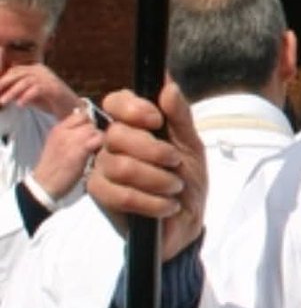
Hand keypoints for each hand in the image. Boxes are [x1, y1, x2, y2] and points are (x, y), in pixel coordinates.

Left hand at [0, 64, 78, 117]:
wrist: (72, 109)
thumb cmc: (50, 102)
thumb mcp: (31, 94)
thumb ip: (19, 90)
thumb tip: (2, 92)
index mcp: (36, 69)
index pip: (15, 71)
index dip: (3, 80)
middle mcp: (42, 70)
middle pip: (18, 73)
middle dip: (4, 84)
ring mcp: (49, 78)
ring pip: (25, 81)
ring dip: (12, 92)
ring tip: (3, 102)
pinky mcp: (54, 88)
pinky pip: (37, 90)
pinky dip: (27, 97)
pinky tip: (20, 105)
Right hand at [31, 107, 103, 199]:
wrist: (44, 184)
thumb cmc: (53, 168)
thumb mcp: (57, 144)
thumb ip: (70, 134)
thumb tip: (88, 129)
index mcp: (58, 128)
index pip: (80, 114)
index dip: (89, 122)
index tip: (90, 134)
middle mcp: (65, 131)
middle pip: (90, 121)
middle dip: (95, 132)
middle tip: (95, 145)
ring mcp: (72, 139)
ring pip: (95, 130)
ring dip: (99, 140)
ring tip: (96, 151)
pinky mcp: (80, 150)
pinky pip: (98, 140)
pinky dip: (102, 146)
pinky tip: (98, 156)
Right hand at [87, 81, 206, 260]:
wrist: (186, 221)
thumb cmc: (186, 180)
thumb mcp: (191, 146)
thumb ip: (180, 116)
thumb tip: (169, 86)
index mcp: (132, 124)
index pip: (116, 101)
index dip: (134, 108)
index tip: (157, 121)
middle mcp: (111, 142)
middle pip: (117, 134)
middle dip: (153, 150)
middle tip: (175, 163)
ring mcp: (102, 168)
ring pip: (120, 166)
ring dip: (156, 179)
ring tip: (174, 187)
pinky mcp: (100, 195)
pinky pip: (119, 195)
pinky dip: (150, 201)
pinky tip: (167, 206)